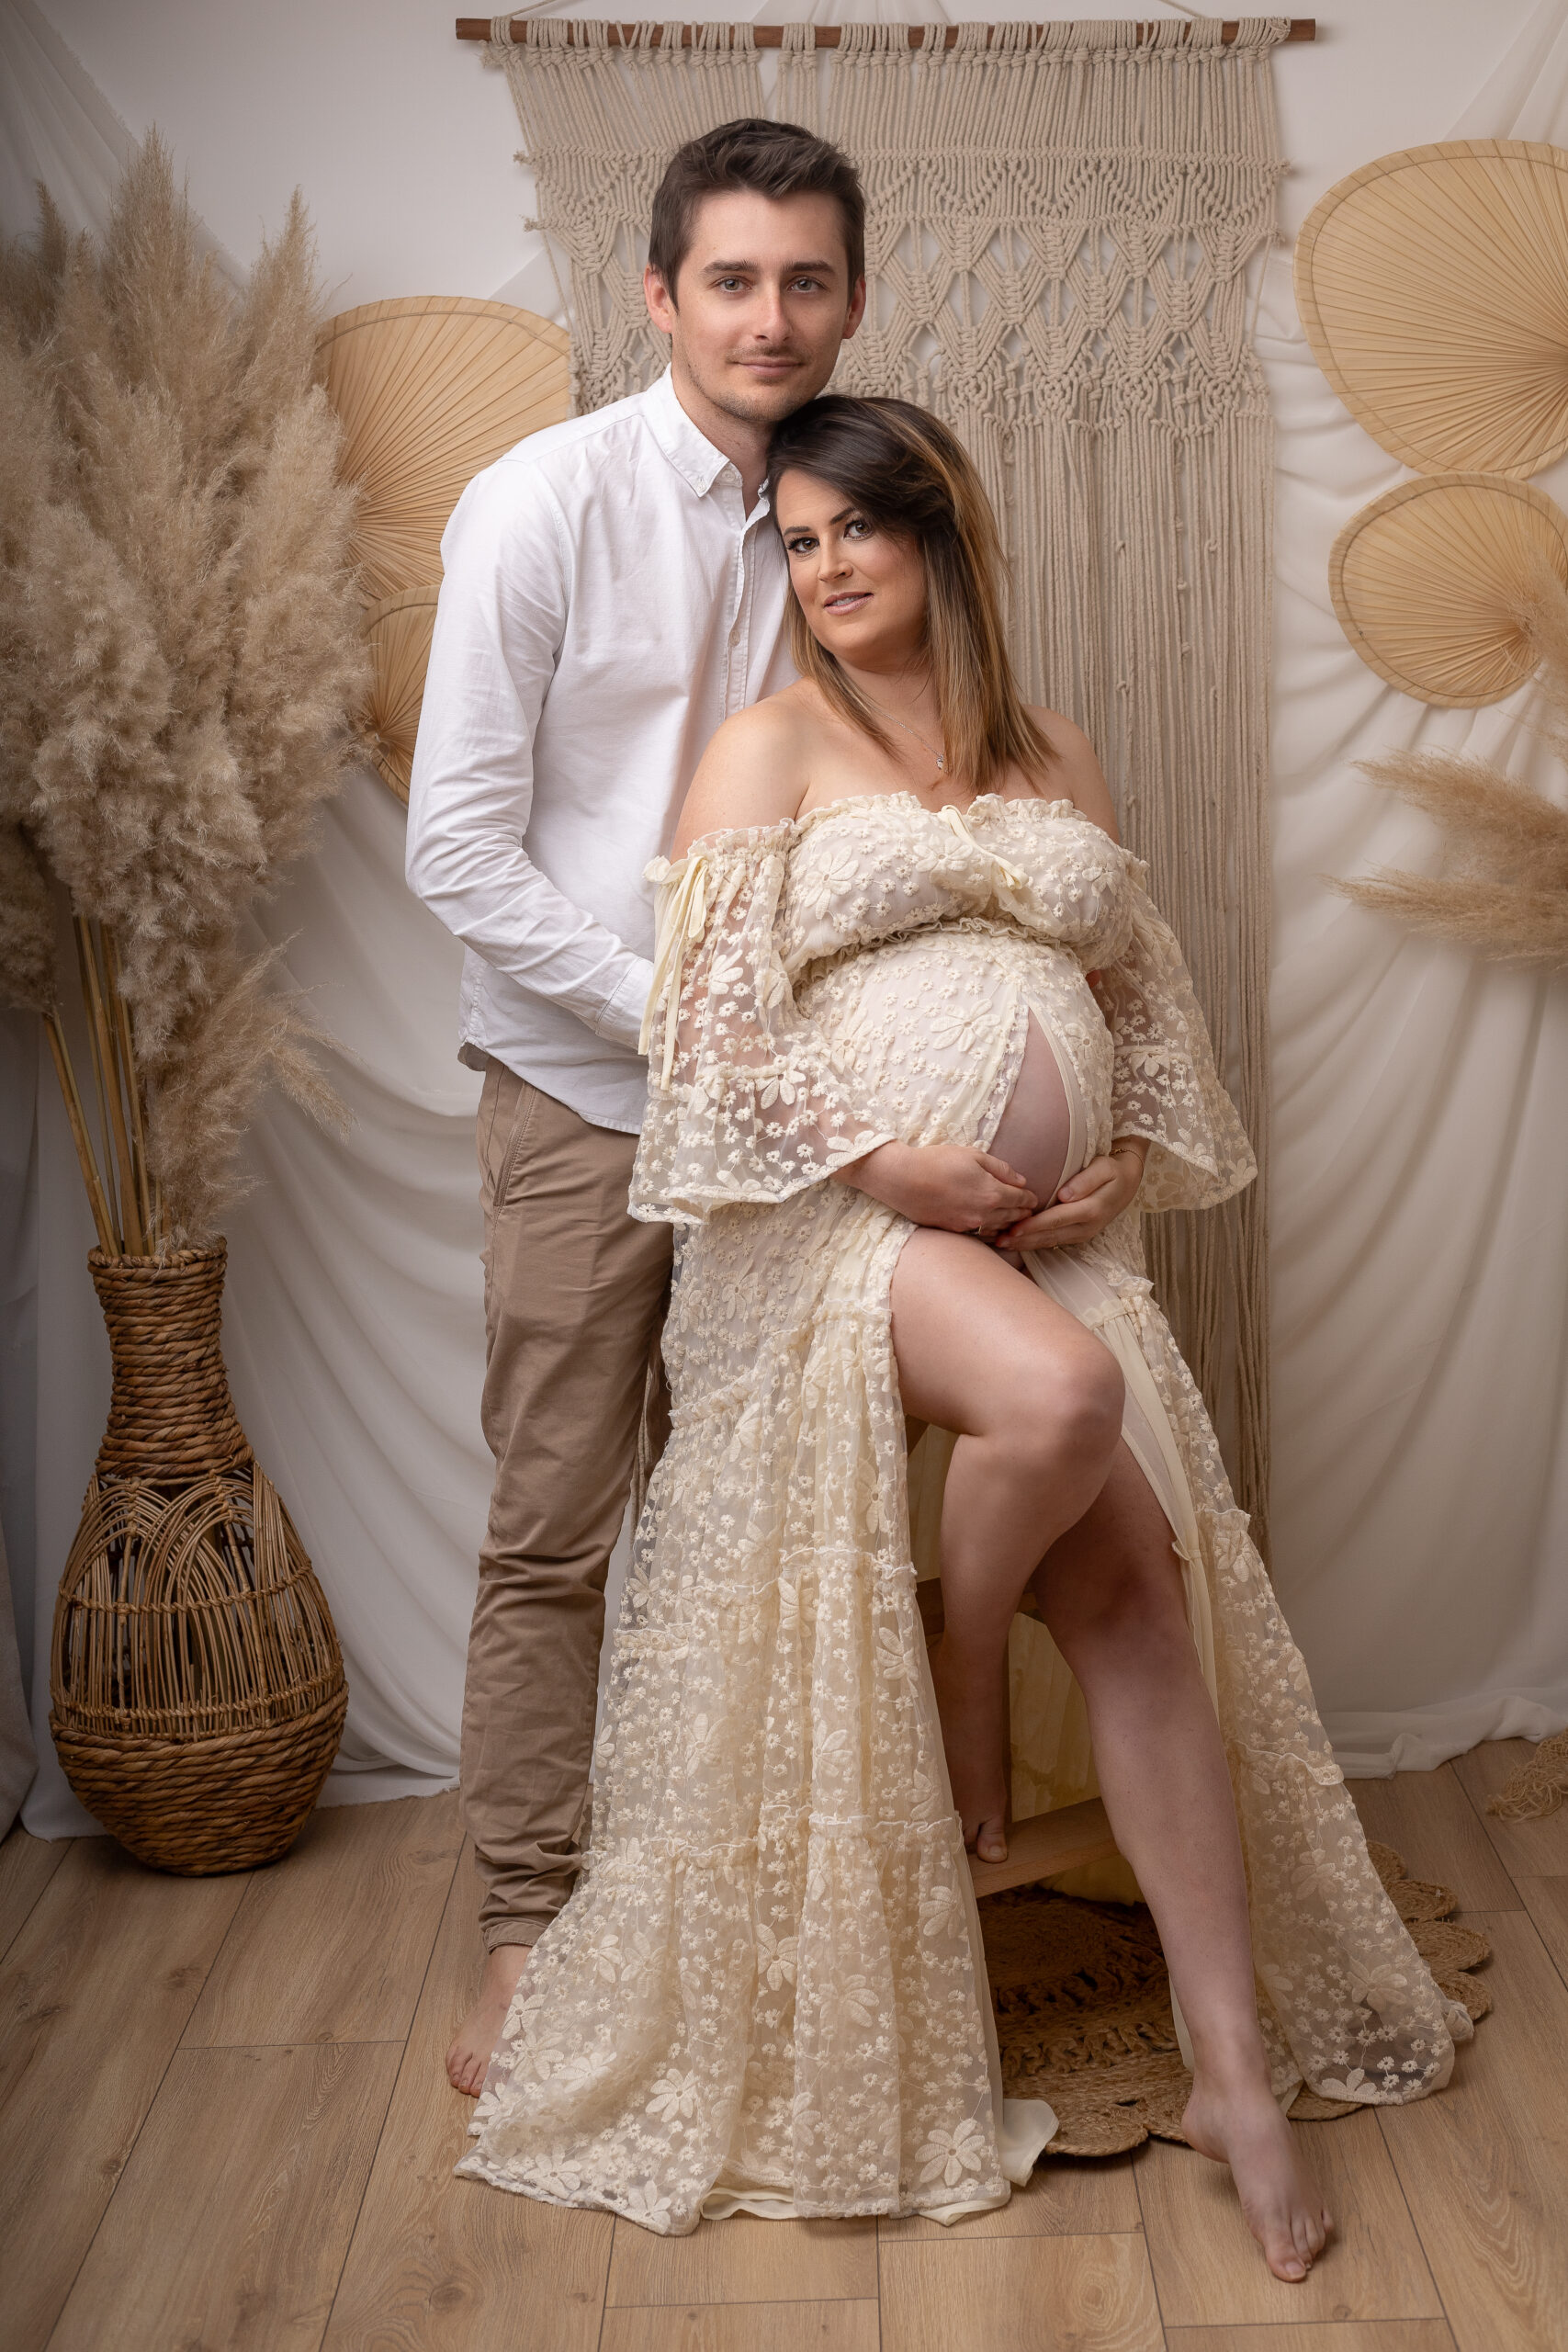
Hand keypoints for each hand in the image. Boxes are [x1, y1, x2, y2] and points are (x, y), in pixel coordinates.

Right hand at [835, 1140, 1036, 1234]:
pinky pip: (982, 1235)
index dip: (1030, 1198)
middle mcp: (985, 1214)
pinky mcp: (955, 1231)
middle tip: (1029, 1210)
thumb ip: (1001, 1168)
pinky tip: (994, 1228)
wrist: (903, 1180)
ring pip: (1000, 1229)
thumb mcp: (973, 1155)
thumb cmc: (937, 1161)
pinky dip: (992, 1232)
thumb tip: (1021, 1180)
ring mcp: (969, 1225)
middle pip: (1014, 1217)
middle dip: (1024, 1212)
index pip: (1022, 1199)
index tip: (1034, 1197)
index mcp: (993, 1192)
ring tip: (1015, 1220)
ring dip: (1009, 1224)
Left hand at [994, 1139, 1145, 1252]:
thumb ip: (1085, 1181)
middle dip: (1023, 1239)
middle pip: (1050, 1235)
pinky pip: (1053, 1242)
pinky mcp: (1078, 1236)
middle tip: (998, 1240)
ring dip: (1026, 1244)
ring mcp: (1082, 1234)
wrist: (1128, 1182)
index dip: (1033, 1226)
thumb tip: (1065, 1196)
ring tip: (1002, 1243)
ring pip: (1050, 1242)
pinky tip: (1018, 1242)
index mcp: (1091, 1210)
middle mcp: (1086, 1227)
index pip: (1056, 1219)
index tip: (1013, 1228)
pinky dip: (1034, 1243)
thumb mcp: (1104, 1168)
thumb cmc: (1112, 1170)